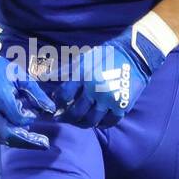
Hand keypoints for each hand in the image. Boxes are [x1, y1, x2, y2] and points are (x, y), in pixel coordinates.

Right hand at [0, 44, 54, 148]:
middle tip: (45, 144)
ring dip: (21, 142)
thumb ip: (38, 95)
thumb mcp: (23, 78)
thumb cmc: (3, 73)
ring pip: (4, 140)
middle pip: (10, 135)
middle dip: (29, 142)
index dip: (30, 118)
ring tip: (35, 139)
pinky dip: (10, 139)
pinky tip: (20, 135)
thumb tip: (52, 110)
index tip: (35, 113)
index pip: (18, 118)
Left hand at [51, 22, 168, 127]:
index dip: (56, 103)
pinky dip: (100, 124)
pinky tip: (96, 120)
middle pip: (75, 112)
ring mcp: (109, 99)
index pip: (63, 96)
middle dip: (66, 117)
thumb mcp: (83, 58)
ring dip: (81, 123)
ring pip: (90, 121)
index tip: (55, 106)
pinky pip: (108, 123)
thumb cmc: (106, 55)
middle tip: (62, 118)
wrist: (135, 54)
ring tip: (78, 120)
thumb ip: (64, 71)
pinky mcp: (122, 106)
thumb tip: (43, 78)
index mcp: (84, 75)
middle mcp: (95, 89)